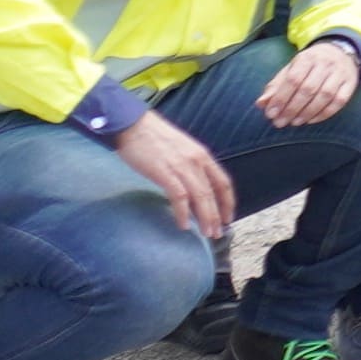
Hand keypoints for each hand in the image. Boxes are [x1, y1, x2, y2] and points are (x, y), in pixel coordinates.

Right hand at [113, 108, 234, 240]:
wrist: (133, 125)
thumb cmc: (153, 138)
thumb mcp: (181, 149)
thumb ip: (190, 165)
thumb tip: (194, 185)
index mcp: (202, 155)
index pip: (223, 182)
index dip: (228, 202)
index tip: (228, 218)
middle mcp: (196, 161)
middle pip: (212, 193)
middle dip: (216, 216)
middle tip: (217, 234)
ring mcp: (181, 166)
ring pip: (200, 197)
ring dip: (204, 218)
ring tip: (206, 234)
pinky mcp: (164, 172)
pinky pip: (179, 197)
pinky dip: (183, 213)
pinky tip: (183, 225)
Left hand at [254, 35, 357, 132]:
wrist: (340, 52)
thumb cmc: (310, 65)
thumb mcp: (290, 70)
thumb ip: (275, 87)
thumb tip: (261, 104)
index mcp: (307, 58)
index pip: (293, 79)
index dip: (281, 98)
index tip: (271, 114)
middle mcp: (325, 64)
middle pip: (308, 89)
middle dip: (292, 108)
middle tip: (280, 122)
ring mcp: (340, 73)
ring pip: (325, 96)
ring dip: (308, 113)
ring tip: (295, 122)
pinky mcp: (350, 83)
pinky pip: (339, 101)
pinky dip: (324, 114)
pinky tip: (311, 120)